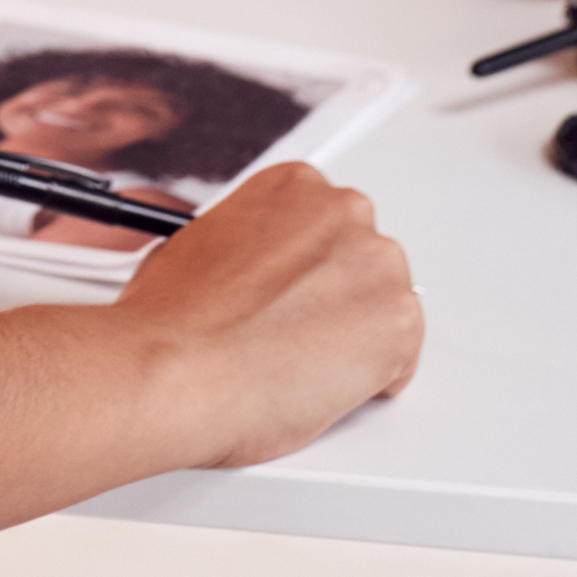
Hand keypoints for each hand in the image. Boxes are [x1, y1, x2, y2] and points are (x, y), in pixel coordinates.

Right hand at [109, 162, 419, 467]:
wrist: (178, 372)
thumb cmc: (175, 324)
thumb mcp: (191, 248)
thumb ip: (240, 247)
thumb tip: (242, 271)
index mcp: (295, 186)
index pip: (327, 224)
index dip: (307, 270)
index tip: (292, 294)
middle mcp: (344, 212)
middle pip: (362, 260)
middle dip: (336, 299)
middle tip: (295, 336)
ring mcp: (377, 265)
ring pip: (384, 306)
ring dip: (356, 336)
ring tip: (302, 368)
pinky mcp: (399, 323)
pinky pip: (402, 357)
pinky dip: (374, 380)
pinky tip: (326, 389)